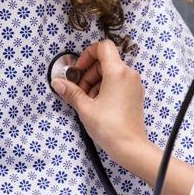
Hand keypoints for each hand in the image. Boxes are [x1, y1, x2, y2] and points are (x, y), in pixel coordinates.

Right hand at [51, 39, 151, 166]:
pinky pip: (118, 82)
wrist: (131, 147)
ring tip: (88, 101)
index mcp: (117, 72)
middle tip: (79, 91)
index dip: (87, 54)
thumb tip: (57, 82)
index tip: (78, 70)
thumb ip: (71, 92)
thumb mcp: (85, 108)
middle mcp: (129, 74)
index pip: (103, 47)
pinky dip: (106, 88)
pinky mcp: (135, 95)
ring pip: (111, 73)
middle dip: (89, 73)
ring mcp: (134, 84)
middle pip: (105, 61)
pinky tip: (98, 105)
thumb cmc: (109, 127)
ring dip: (96, 82)